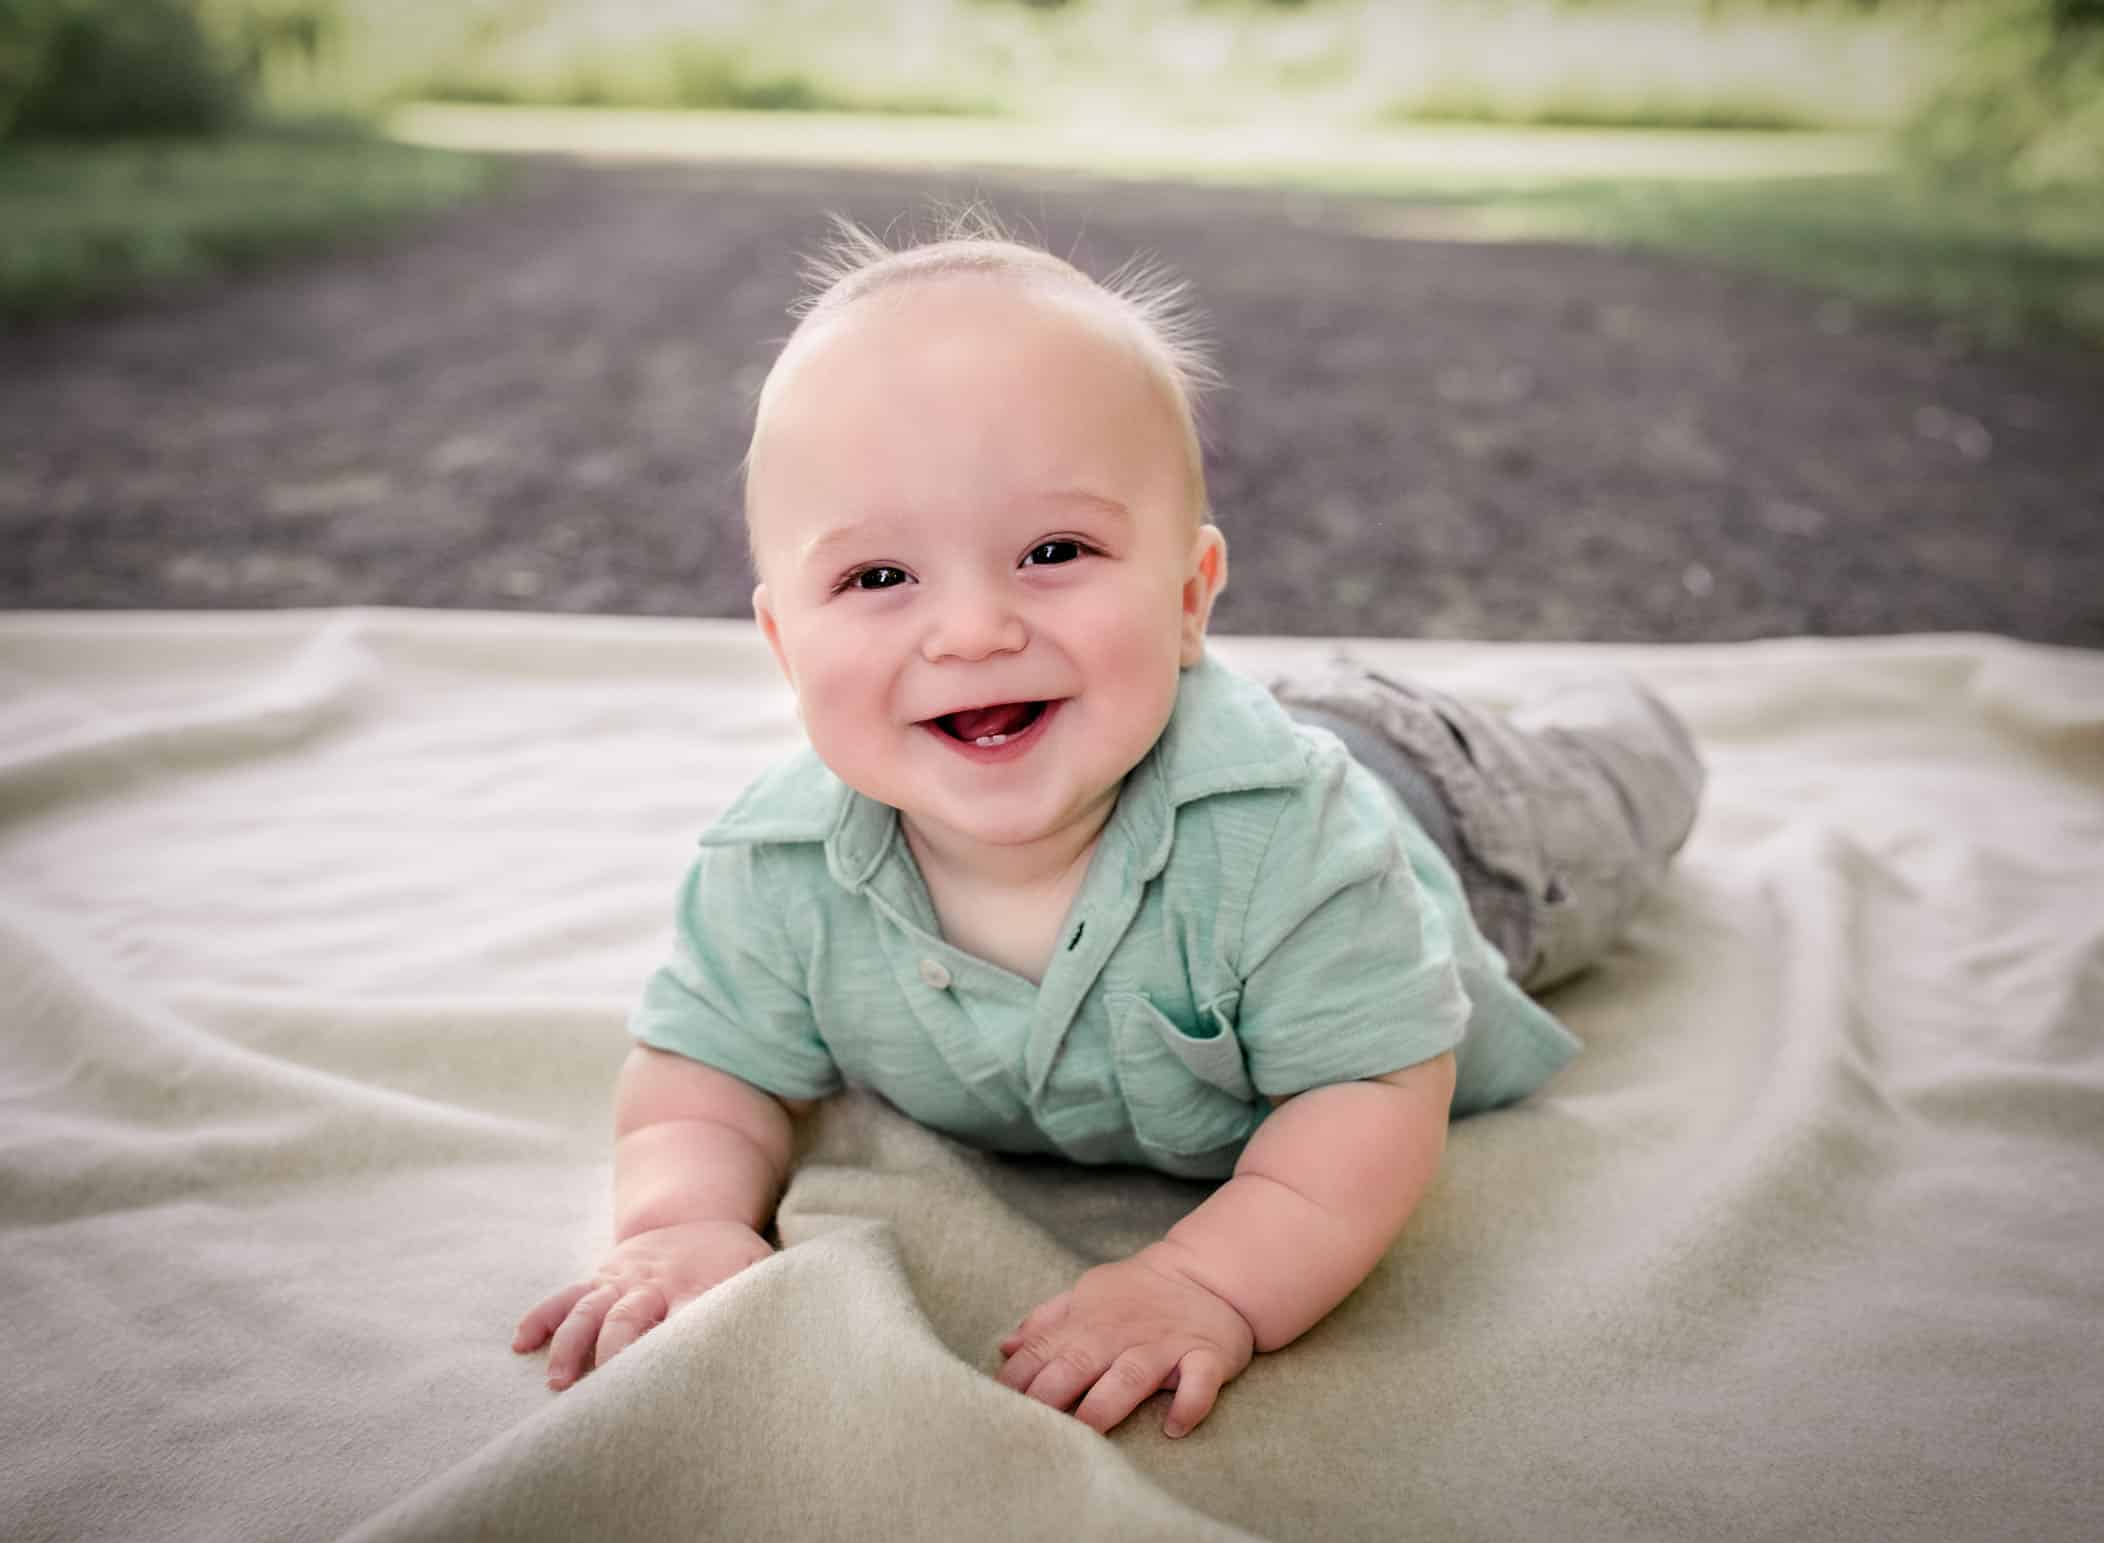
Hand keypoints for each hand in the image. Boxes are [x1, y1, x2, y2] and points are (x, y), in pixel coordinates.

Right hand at [512, 1219, 773, 1388]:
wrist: (702, 1215)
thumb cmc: (737, 1263)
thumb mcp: (761, 1275)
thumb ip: (764, 1306)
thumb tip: (787, 1339)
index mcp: (702, 1286)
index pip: (690, 1316)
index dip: (678, 1346)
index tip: (669, 1382)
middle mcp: (658, 1283)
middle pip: (630, 1316)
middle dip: (616, 1351)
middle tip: (607, 1385)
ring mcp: (624, 1279)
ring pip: (590, 1308)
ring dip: (572, 1343)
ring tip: (558, 1381)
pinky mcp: (602, 1277)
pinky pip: (567, 1294)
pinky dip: (543, 1316)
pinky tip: (522, 1342)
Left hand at [996, 1243, 1254, 1438]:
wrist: (1208, 1274)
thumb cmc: (1139, 1293)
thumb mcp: (1088, 1294)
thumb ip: (1046, 1321)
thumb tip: (1005, 1346)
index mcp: (1087, 1320)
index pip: (1043, 1349)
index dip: (1017, 1378)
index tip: (997, 1406)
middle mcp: (1121, 1333)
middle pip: (1079, 1364)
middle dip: (1051, 1394)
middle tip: (1031, 1427)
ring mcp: (1165, 1345)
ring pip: (1131, 1375)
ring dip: (1107, 1403)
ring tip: (1088, 1431)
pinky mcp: (1206, 1356)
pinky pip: (1199, 1381)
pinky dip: (1189, 1403)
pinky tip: (1174, 1427)